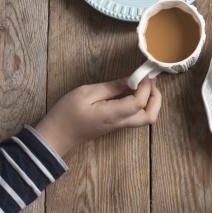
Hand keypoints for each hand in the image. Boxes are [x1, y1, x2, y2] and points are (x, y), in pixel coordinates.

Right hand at [35, 78, 161, 155]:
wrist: (55, 137)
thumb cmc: (66, 114)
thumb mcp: (86, 93)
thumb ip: (111, 87)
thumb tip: (130, 81)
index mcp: (113, 114)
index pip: (140, 102)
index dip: (146, 87)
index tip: (143, 74)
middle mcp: (120, 122)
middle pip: (150, 116)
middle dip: (156, 98)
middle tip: (150, 82)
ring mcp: (119, 125)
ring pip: (145, 118)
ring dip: (151, 101)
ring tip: (143, 85)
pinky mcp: (115, 125)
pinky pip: (136, 116)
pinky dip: (142, 104)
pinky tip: (133, 91)